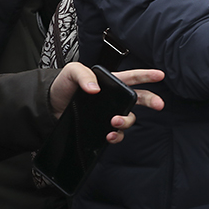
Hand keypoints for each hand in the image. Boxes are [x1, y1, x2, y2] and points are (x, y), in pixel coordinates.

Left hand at [48, 64, 164, 144]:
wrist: (47, 107)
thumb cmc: (62, 85)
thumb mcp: (71, 72)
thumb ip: (84, 75)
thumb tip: (95, 88)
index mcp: (110, 81)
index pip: (132, 77)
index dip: (147, 75)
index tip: (160, 75)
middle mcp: (113, 98)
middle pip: (138, 98)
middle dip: (151, 100)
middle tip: (159, 104)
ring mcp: (108, 113)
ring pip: (128, 117)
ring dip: (126, 120)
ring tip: (115, 121)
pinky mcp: (101, 127)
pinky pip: (116, 133)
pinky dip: (117, 135)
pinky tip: (110, 135)